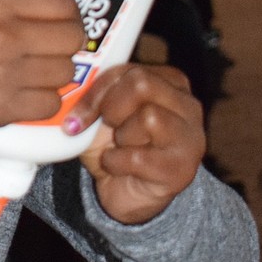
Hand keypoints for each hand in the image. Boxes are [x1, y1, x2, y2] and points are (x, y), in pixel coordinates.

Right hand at [0, 0, 82, 132]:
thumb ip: (9, 3)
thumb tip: (55, 8)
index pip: (61, 3)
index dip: (69, 12)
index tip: (63, 20)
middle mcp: (1, 36)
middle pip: (70, 39)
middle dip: (66, 43)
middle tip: (52, 47)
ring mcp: (2, 75)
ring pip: (64, 73)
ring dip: (54, 74)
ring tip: (34, 72)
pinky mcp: (0, 109)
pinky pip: (49, 105)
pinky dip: (43, 101)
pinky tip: (26, 94)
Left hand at [65, 64, 205, 223]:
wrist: (124, 192)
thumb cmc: (116, 147)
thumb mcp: (102, 114)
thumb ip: (96, 94)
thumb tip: (72, 86)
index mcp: (170, 82)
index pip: (130, 70)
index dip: (97, 91)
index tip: (76, 114)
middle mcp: (187, 105)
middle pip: (142, 84)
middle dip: (111, 107)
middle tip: (103, 127)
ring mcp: (190, 137)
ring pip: (148, 117)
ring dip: (120, 137)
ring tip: (119, 148)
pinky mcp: (181, 168)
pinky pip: (138, 156)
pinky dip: (116, 162)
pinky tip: (118, 167)